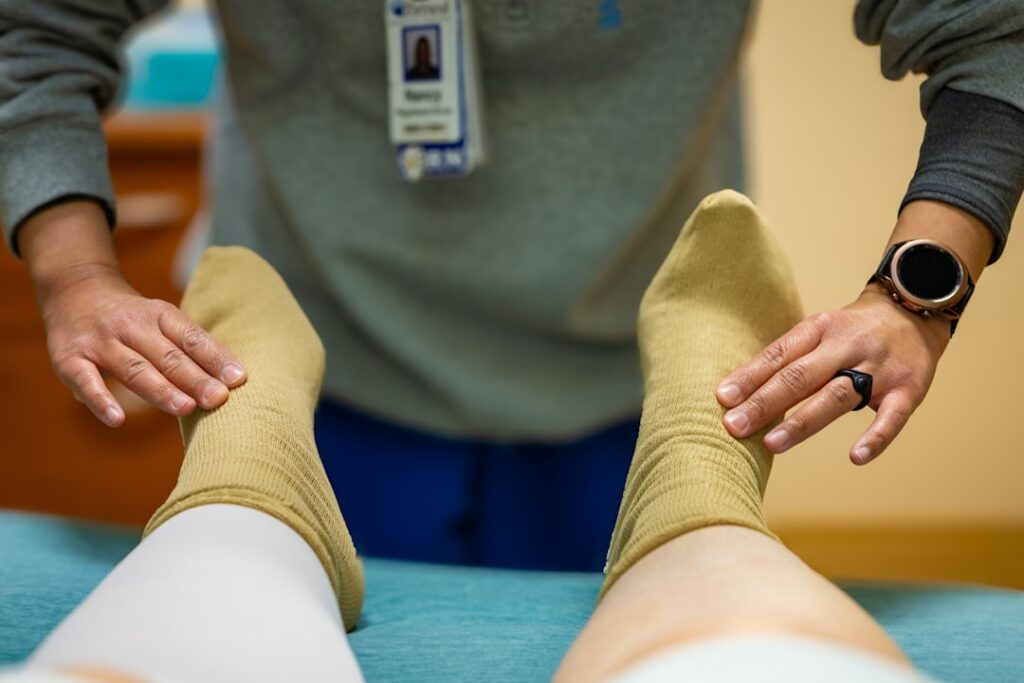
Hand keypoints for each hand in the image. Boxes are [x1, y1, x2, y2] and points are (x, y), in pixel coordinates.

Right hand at [20, 200, 245, 426]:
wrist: (73, 288)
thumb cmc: (132, 317)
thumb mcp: (160, 319)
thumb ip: (187, 346)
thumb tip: (231, 378)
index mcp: (159, 314)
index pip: (192, 337)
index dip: (215, 357)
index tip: (238, 378)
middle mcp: (131, 325)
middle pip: (167, 356)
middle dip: (195, 378)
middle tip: (219, 399)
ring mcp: (99, 342)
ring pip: (134, 369)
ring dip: (161, 390)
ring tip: (186, 408)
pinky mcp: (69, 358)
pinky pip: (86, 381)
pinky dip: (101, 401)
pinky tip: (117, 420)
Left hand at [715, 284, 950, 464]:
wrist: (915, 308)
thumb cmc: (852, 330)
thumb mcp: (818, 331)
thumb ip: (786, 360)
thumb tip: (738, 393)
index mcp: (819, 328)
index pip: (779, 355)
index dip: (750, 377)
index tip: (722, 398)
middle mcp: (847, 346)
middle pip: (800, 376)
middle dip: (764, 403)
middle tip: (734, 426)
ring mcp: (879, 368)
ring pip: (837, 396)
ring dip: (802, 422)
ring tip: (772, 443)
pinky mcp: (909, 389)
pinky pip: (893, 416)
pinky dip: (876, 438)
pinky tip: (856, 457)